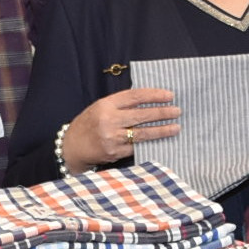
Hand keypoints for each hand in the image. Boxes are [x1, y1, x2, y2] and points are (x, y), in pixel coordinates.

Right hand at [65, 87, 179, 170]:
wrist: (72, 147)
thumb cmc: (89, 124)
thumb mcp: (101, 107)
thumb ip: (121, 104)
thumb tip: (150, 101)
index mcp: (106, 105)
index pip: (135, 96)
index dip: (154, 95)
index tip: (169, 95)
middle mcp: (108, 120)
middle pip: (141, 115)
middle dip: (162, 113)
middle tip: (177, 111)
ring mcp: (112, 138)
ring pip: (142, 133)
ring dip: (161, 130)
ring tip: (176, 127)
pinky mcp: (114, 152)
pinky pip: (137, 147)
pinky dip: (150, 143)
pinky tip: (161, 140)